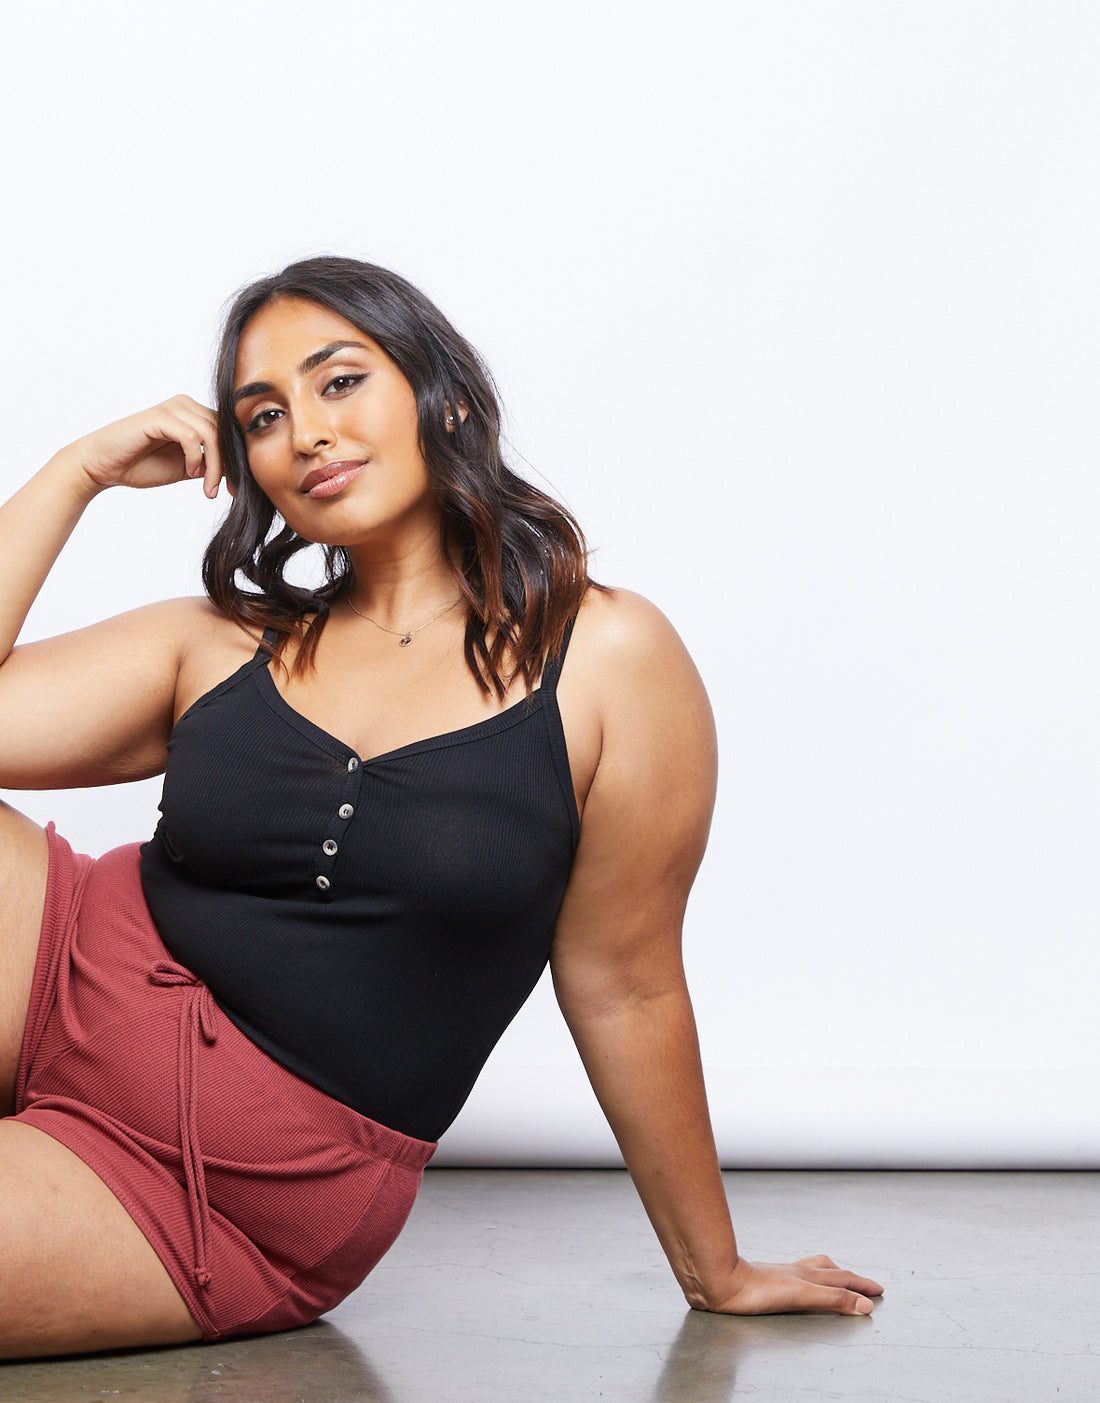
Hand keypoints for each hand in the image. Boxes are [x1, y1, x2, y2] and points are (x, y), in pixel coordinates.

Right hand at [64, 395, 223, 499]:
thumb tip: (240, 472)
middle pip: (224, 432)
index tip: (238, 489)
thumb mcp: (188, 468)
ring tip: (207, 488)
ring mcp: (172, 408)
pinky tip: (190, 472)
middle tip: (224, 492)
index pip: (228, 433)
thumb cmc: (141, 465)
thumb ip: (211, 465)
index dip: (237, 460)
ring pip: (212, 434)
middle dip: (229, 465)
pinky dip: (196, 457)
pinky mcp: (159, 417)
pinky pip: (192, 436)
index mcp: (194, 415)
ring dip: (215, 466)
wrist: (104, 467)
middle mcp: (186, 406)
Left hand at [699, 1255, 883, 1315]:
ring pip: (815, 1270)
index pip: (843, 1281)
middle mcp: (798, 1271)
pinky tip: (801, 1279)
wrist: (723, 1282)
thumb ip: (833, 1299)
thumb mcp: (802, 1296)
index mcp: (809, 1276)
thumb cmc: (758, 1290)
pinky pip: (798, 1274)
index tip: (878, 1291)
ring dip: (833, 1274)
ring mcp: (783, 1274)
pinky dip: (810, 1276)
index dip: (861, 1287)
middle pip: (833, 1273)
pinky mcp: (769, 1279)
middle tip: (869, 1285)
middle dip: (853, 1280)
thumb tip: (865, 1305)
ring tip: (839, 1276)